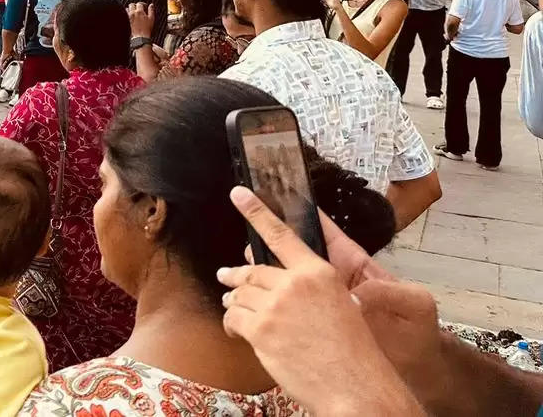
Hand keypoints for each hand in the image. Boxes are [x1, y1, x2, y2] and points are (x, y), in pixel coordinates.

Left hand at [127, 2, 153, 37]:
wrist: (139, 37)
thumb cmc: (146, 29)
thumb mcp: (151, 19)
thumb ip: (151, 10)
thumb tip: (151, 5)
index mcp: (139, 12)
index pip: (139, 4)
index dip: (142, 4)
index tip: (144, 7)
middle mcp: (132, 13)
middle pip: (131, 4)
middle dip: (135, 6)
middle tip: (138, 9)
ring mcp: (128, 17)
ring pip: (127, 9)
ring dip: (130, 9)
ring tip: (133, 13)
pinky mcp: (125, 21)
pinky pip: (124, 14)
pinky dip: (126, 14)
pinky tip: (129, 17)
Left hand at [219, 187, 423, 413]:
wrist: (357, 388)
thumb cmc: (353, 353)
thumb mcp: (343, 307)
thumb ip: (310, 289)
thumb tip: (280, 281)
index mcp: (319, 273)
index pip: (282, 235)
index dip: (257, 212)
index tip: (238, 193)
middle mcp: (296, 284)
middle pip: (254, 271)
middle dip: (237, 275)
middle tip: (226, 276)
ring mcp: (276, 306)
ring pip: (241, 294)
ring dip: (234, 300)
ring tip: (233, 305)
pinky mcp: (261, 329)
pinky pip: (234, 317)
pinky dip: (231, 324)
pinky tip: (236, 331)